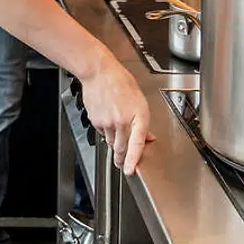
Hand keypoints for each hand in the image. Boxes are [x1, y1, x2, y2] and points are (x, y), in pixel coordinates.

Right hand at [80, 55, 154, 174]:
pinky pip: (102, 132)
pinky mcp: (96, 120)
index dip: (133, 159)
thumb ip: (143, 122)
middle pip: (121, 147)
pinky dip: (105, 130)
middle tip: (121, 164)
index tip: (130, 170)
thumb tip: (148, 137)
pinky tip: (106, 117)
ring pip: (111, 141)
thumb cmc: (120, 82)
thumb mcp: (139, 100)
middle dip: (121, 157)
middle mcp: (123, 120)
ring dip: (114, 141)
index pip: (136, 143)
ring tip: (114, 129)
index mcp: (138, 115)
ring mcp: (108, 121)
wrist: (99, 73)